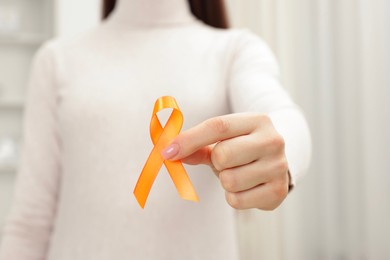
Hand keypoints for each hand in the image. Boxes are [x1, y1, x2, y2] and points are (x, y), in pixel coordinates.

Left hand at [161, 113, 289, 209]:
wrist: (278, 162)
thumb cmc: (243, 148)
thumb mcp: (224, 140)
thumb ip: (197, 145)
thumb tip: (170, 152)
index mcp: (257, 121)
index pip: (218, 126)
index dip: (189, 139)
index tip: (167, 152)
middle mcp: (273, 141)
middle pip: (223, 155)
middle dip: (216, 162)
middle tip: (226, 162)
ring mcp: (278, 167)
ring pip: (229, 181)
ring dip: (225, 181)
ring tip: (239, 173)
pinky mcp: (278, 191)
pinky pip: (237, 201)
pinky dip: (234, 197)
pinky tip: (246, 187)